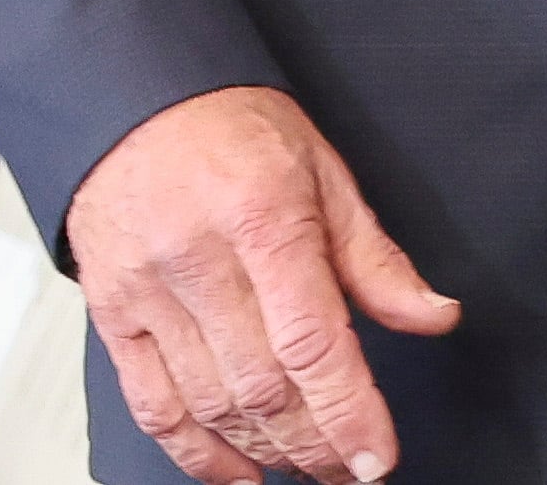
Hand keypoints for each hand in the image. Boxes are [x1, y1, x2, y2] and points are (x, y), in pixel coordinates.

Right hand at [66, 84, 460, 482]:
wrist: (132, 99)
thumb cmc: (231, 129)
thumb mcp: (322, 172)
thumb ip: (374, 257)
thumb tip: (433, 315)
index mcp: (262, 216)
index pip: (311, 341)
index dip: (348, 413)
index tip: (377, 457)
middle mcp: (199, 258)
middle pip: (264, 385)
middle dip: (317, 444)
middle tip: (352, 467)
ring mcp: (148, 291)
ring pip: (213, 403)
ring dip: (267, 453)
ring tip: (308, 466)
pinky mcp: (113, 314)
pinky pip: (153, 405)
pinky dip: (197, 453)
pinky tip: (237, 473)